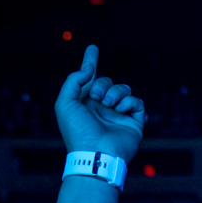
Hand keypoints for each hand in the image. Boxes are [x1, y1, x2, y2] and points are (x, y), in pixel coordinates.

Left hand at [55, 45, 145, 162]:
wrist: (96, 154)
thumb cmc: (77, 132)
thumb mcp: (65, 103)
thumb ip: (73, 80)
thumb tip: (90, 70)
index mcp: (85, 104)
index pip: (89, 79)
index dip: (90, 62)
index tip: (92, 48)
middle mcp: (101, 109)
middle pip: (107, 81)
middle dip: (103, 84)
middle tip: (97, 97)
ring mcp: (118, 115)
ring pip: (123, 89)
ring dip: (116, 92)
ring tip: (108, 104)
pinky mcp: (133, 122)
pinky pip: (136, 102)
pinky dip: (128, 102)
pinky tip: (120, 110)